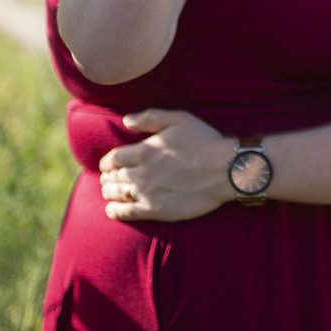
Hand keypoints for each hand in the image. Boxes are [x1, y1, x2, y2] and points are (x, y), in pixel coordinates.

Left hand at [99, 109, 231, 220]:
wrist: (224, 170)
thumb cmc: (203, 141)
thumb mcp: (178, 119)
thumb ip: (150, 118)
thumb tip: (127, 120)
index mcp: (145, 151)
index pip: (114, 158)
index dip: (107, 162)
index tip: (107, 164)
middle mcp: (142, 173)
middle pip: (114, 177)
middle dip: (107, 177)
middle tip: (107, 178)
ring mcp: (148, 193)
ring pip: (118, 194)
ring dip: (109, 192)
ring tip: (108, 191)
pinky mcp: (157, 210)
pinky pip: (128, 212)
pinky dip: (116, 211)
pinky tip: (111, 210)